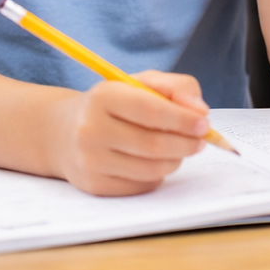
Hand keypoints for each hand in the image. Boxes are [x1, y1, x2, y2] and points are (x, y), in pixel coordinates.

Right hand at [48, 71, 210, 195]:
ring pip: (151, 168)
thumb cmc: (114, 104)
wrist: (64, 132)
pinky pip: (141, 184)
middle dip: (186, 143)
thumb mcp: (140, 83)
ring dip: (176, 160)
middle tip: (201, 140)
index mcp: (104, 97)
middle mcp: (91, 130)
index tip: (204, 123)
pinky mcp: (94, 185)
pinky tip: (155, 161)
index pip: (151, 110)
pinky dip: (158, 174)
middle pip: (154, 144)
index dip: (183, 119)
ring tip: (180, 149)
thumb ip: (176, 88)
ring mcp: (90, 161)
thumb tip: (200, 111)